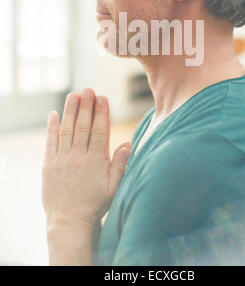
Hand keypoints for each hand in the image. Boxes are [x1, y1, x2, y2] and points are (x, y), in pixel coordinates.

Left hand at [42, 88, 131, 230]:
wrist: (69, 221)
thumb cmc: (95, 204)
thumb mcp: (114, 187)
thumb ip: (121, 165)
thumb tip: (128, 144)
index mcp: (96, 161)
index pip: (99, 131)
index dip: (101, 112)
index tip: (102, 97)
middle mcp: (78, 157)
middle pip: (83, 126)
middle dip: (86, 106)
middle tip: (88, 89)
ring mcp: (62, 160)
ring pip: (67, 130)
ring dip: (70, 111)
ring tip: (73, 95)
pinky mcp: (49, 165)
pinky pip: (50, 142)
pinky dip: (52, 127)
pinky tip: (54, 114)